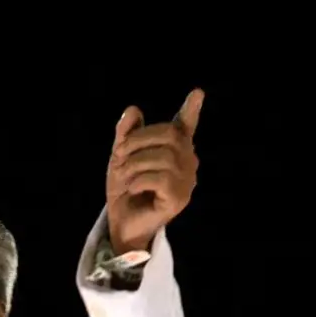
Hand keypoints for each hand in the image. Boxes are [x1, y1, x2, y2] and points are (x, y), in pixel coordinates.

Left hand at [106, 88, 203, 254]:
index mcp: (174, 150)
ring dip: (134, 164)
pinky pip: (160, 178)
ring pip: (163, 157)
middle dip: (136, 142)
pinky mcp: (179, 198)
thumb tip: (133, 110)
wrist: (121, 223)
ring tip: (123, 177)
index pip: (185, 126)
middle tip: (118, 158)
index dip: (191, 110)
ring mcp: (186, 181)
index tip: (197, 93)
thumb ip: (126, 135)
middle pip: (168, 135)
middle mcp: (187, 162)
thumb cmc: (125, 190)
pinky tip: (134, 189)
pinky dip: (140, 181)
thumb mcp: (121, 159)